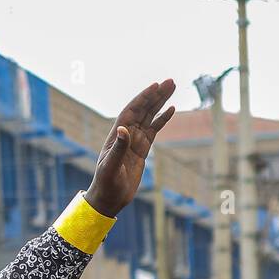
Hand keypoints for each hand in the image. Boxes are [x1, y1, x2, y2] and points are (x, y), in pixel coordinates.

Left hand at [84, 80, 175, 217]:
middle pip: (143, 109)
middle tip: (170, 81)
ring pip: (150, 116)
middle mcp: (126, 133)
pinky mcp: (142, 149)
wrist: (109, 197)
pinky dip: (162, 119)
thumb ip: (119, 149)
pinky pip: (154, 130)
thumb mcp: (111, 167)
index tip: (155, 86)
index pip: (132, 111)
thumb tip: (124, 129)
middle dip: (156, 95)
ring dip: (160, 102)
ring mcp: (135, 140)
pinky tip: (171, 109)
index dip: (143, 98)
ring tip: (172, 87)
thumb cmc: (106, 183)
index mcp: (117, 134)